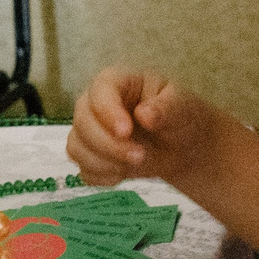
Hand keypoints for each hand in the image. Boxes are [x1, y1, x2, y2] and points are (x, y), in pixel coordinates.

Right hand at [67, 67, 215, 185]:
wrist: (181, 145)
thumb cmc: (179, 116)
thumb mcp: (182, 106)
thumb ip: (166, 108)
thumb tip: (144, 115)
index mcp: (117, 82)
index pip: (100, 91)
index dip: (108, 112)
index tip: (126, 132)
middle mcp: (95, 104)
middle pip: (82, 122)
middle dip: (109, 145)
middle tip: (139, 156)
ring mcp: (89, 131)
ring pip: (77, 147)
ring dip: (105, 162)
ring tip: (137, 163)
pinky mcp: (90, 156)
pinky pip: (83, 170)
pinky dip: (103, 176)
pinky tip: (124, 173)